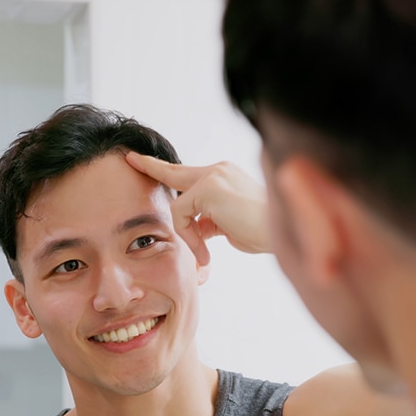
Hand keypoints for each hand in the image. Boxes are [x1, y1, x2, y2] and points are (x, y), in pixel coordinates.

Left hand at [125, 152, 270, 265]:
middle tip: (130, 159)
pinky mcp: (208, 188)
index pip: (191, 176)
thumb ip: (209, 222)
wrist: (285, 232)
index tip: (148, 164)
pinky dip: (189, 238)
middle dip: (151, 167)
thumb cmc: (265, 234)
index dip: (170, 174)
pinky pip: (182, 215)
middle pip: (175, 172)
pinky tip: (206, 252)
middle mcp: (219, 170)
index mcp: (227, 177)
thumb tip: (195, 228)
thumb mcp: (231, 227)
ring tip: (205, 256)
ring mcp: (213, 176)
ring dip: (187, 234)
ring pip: (179, 205)